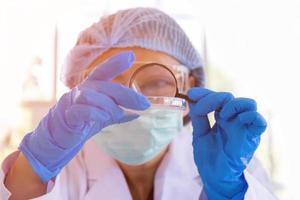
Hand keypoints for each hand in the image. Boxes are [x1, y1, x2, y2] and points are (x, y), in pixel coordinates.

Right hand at [19, 51, 149, 181]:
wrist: (57, 140)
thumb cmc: (81, 124)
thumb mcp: (103, 118)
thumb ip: (117, 114)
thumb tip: (137, 114)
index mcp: (90, 88)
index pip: (103, 71)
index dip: (115, 63)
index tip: (131, 56)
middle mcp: (81, 90)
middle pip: (106, 86)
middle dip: (127, 95)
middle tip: (145, 105)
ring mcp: (72, 101)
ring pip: (94, 96)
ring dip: (110, 108)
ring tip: (115, 116)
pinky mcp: (66, 115)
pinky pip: (83, 110)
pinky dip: (96, 114)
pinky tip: (103, 119)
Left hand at [188, 88, 266, 199]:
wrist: (213, 177)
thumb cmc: (208, 156)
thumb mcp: (199, 133)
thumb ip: (198, 116)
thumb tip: (192, 98)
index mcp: (222, 118)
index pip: (217, 98)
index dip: (205, 93)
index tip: (191, 94)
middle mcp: (234, 120)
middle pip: (231, 97)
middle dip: (216, 98)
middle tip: (204, 108)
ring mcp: (243, 127)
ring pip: (249, 103)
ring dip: (233, 104)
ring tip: (223, 115)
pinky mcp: (251, 138)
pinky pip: (259, 121)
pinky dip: (250, 116)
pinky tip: (235, 121)